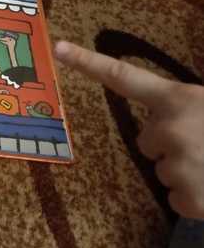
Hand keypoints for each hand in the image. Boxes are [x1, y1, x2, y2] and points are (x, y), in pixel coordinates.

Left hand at [54, 41, 203, 219]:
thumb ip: (187, 105)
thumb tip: (165, 112)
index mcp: (181, 99)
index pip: (125, 77)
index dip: (89, 62)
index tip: (58, 48)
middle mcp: (170, 129)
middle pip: (146, 140)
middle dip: (170, 143)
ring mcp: (176, 165)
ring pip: (162, 169)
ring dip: (187, 171)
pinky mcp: (185, 199)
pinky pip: (176, 198)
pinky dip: (195, 198)